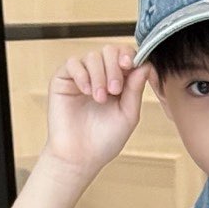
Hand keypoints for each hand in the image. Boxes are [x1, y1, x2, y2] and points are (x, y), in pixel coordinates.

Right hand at [41, 43, 149, 182]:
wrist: (81, 156)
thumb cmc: (105, 140)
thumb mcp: (128, 114)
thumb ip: (136, 90)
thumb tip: (145, 65)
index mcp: (119, 83)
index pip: (126, 57)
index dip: (130, 56)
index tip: (131, 65)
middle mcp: (100, 76)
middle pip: (110, 51)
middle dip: (115, 67)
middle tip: (115, 89)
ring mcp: (81, 76)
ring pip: (92, 56)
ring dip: (99, 75)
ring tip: (100, 98)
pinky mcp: (63, 79)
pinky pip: (72, 63)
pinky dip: (82, 75)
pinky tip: (87, 92)